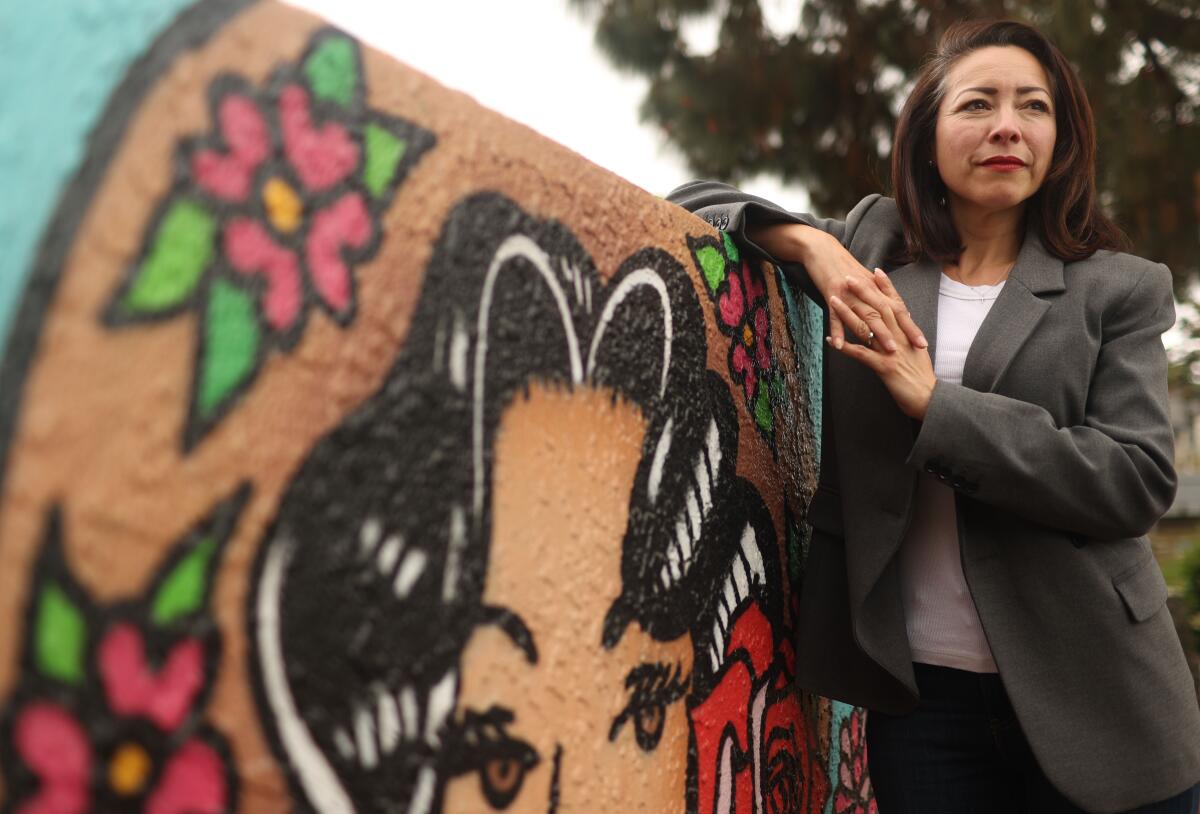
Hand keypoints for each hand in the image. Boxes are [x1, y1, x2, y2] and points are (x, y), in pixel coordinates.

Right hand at [747, 223, 927, 350]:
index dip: (910, 325)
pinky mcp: (831, 294)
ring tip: (886, 352)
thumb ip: (878, 294)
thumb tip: (893, 310)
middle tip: (914, 349)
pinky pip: (835, 316)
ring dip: (877, 334)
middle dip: (902, 332)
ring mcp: (849, 293)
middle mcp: (866, 290)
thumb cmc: (843, 266)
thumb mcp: (864, 279)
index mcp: (875, 288)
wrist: (822, 249)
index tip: (922, 342)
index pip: (898, 309)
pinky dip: (837, 331)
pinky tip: (839, 345)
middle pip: (887, 314)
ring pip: (865, 315)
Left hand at [827, 271, 935, 419]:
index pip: (896, 304)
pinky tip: (830, 341)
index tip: (875, 271)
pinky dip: (844, 347)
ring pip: (867, 327)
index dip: (886, 287)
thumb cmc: (922, 378)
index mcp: (907, 334)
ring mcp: (891, 352)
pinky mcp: (884, 368)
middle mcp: (899, 338)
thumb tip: (902, 324)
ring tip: (832, 300)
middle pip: (880, 309)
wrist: (930, 399)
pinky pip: (861, 355)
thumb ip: (908, 337)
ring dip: (848, 313)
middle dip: (864, 292)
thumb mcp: (916, 352)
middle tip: (848, 277)